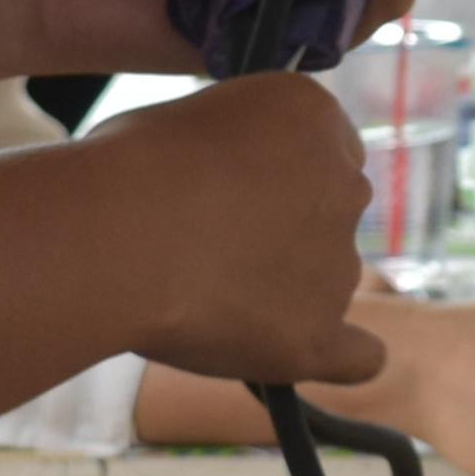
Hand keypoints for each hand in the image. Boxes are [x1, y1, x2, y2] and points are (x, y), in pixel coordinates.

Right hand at [85, 77, 385, 390]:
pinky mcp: (316, 334)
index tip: (232, 188)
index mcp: (316, 117)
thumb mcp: (192, 120)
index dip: (274, 171)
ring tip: (202, 297)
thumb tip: (227, 186)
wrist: (114, 237)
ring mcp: (338, 266)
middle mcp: (346, 187)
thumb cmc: (125, 169)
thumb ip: (235, 150)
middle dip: (285, 226)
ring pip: (327, 280)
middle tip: (211, 243)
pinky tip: (306, 350)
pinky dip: (340, 358)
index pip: (319, 147)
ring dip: (285, 287)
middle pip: (330, 210)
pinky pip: (359, 356)